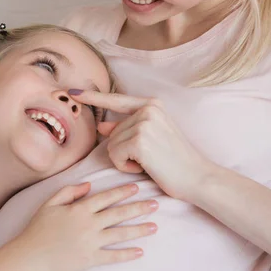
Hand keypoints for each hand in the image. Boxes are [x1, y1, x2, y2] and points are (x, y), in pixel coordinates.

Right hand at [13, 182, 157, 270]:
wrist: (29, 256)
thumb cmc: (37, 229)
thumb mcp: (49, 204)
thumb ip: (69, 192)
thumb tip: (88, 185)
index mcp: (79, 209)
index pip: (106, 197)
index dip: (122, 192)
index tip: (137, 187)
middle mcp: (88, 224)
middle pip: (118, 214)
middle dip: (138, 208)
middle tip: (155, 204)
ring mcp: (90, 242)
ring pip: (120, 234)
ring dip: (139, 230)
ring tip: (154, 227)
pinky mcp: (90, 259)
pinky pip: (112, 256)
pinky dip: (126, 254)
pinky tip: (140, 251)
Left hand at [71, 91, 216, 201]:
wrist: (198, 177)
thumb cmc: (174, 161)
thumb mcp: (149, 139)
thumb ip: (125, 129)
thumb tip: (101, 126)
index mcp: (152, 104)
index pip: (115, 100)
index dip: (93, 97)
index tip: (73, 93)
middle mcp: (147, 109)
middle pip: (111, 132)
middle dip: (123, 150)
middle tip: (150, 158)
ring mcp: (144, 123)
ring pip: (111, 145)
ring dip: (125, 160)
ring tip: (150, 162)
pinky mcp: (140, 140)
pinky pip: (115, 155)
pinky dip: (126, 167)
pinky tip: (146, 167)